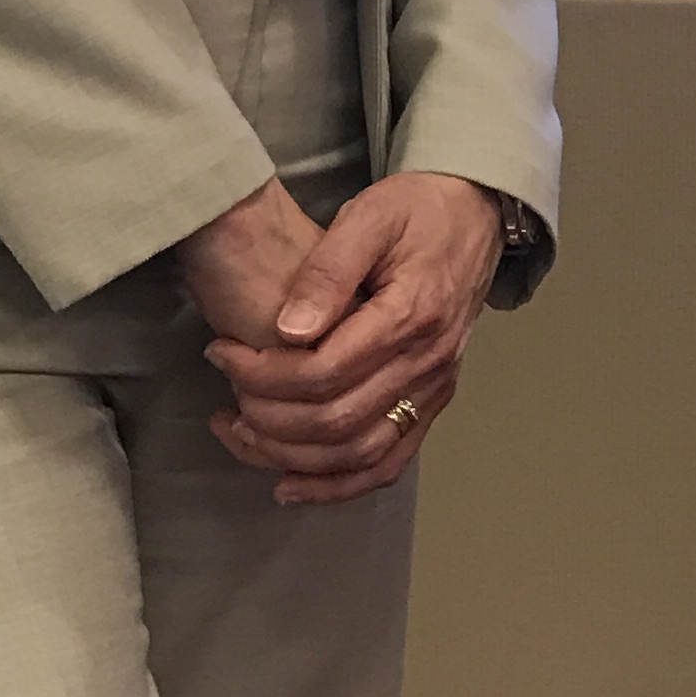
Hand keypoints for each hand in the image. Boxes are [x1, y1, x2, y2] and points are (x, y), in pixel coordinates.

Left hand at [181, 171, 503, 506]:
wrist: (475, 216)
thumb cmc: (416, 211)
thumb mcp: (368, 216)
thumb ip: (327, 271)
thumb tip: (288, 331)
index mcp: (411, 314)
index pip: (324, 370)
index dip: (262, 372)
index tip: (220, 351)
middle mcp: (428, 362)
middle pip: (336, 419)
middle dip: (267, 415)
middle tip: (225, 392)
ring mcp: (433, 389)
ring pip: (358, 453)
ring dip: (292, 456)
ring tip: (241, 433)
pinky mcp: (431, 403)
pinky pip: (387, 463)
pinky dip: (337, 485)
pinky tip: (290, 483)